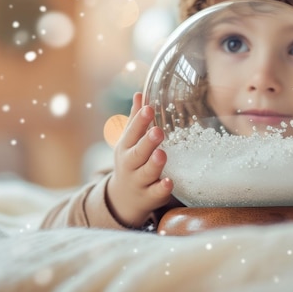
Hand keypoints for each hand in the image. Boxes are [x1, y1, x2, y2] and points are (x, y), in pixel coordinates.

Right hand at [106, 93, 173, 227]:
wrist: (123, 199)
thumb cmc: (131, 162)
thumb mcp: (129, 141)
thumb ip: (136, 120)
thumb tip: (140, 93)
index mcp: (126, 147)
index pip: (132, 132)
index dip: (140, 120)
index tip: (149, 108)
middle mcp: (130, 164)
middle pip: (137, 153)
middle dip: (147, 142)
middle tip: (158, 131)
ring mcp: (139, 182)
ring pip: (146, 173)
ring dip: (154, 164)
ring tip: (162, 154)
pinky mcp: (149, 197)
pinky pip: (155, 193)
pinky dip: (162, 188)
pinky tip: (169, 182)